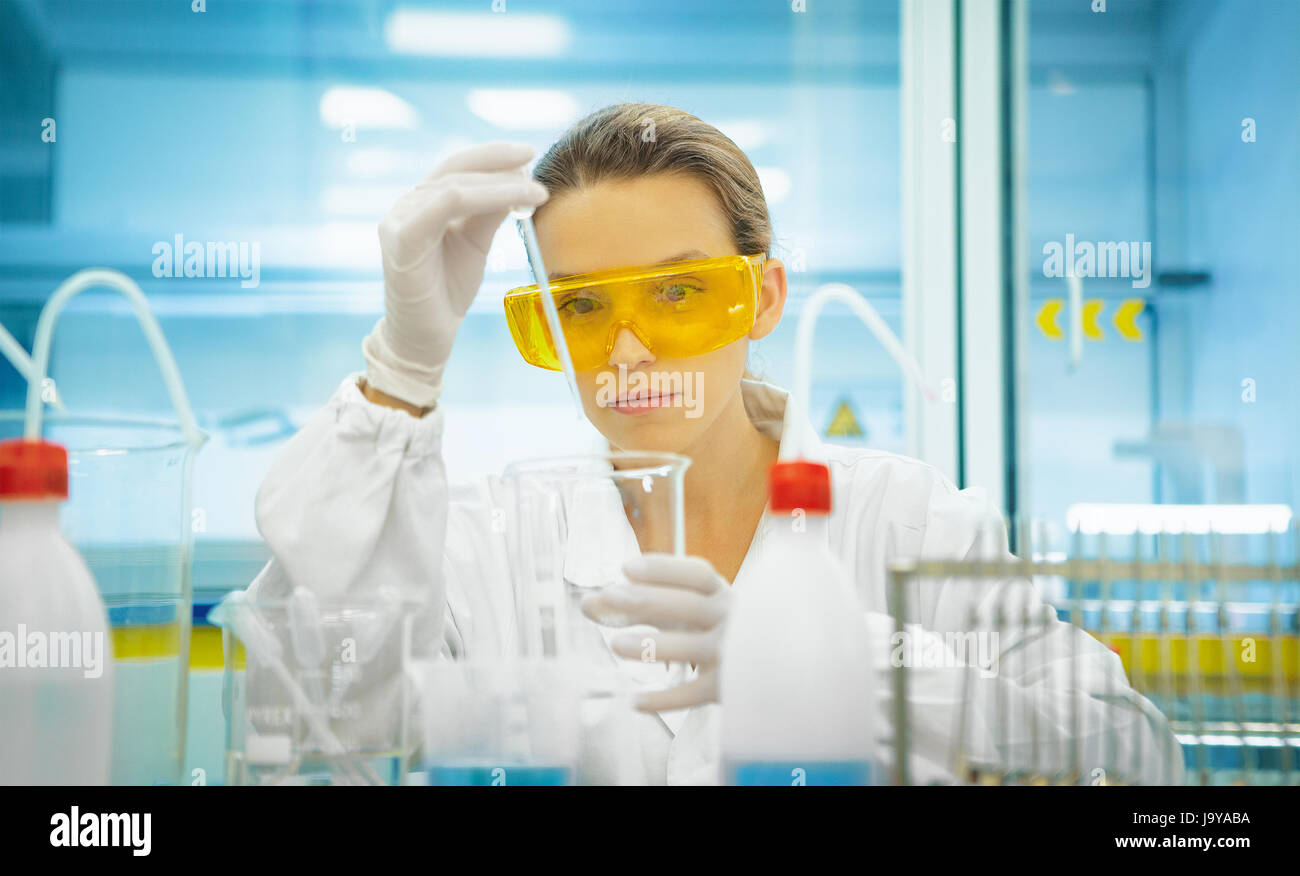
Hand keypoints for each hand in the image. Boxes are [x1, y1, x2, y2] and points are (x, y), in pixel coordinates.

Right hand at [362, 141, 548, 407]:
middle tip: (534, 159)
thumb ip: (490, 211)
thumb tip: (518, 176)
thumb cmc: (448, 290)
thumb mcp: (476, 243)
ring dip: (500, 184)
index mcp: (424, 202)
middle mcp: (408, 205)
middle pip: (455, 168)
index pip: (459, 166)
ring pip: (454, 186)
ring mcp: (400, 220)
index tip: (529, 153)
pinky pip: (442, 206)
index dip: (493, 155)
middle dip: (499, 161)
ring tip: (534, 191)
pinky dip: (482, 197)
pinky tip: (512, 202)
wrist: (426, 336)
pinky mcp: (402, 241)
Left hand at [581, 554, 729, 711]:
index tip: (626, 567)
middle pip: (688, 605)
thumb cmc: (715, 630)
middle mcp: (730, 618)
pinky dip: (663, 698)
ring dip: (652, 645)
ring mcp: (730, 653)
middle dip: (647, 599)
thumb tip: (590, 603)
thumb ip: (647, 603)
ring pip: (690, 648)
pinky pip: (691, 694)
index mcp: (722, 594)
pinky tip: (634, 702)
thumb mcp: (691, 610)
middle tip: (608, 596)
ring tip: (615, 644)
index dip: (663, 569)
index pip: (697, 574)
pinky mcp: (726, 687)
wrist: (769, 664)